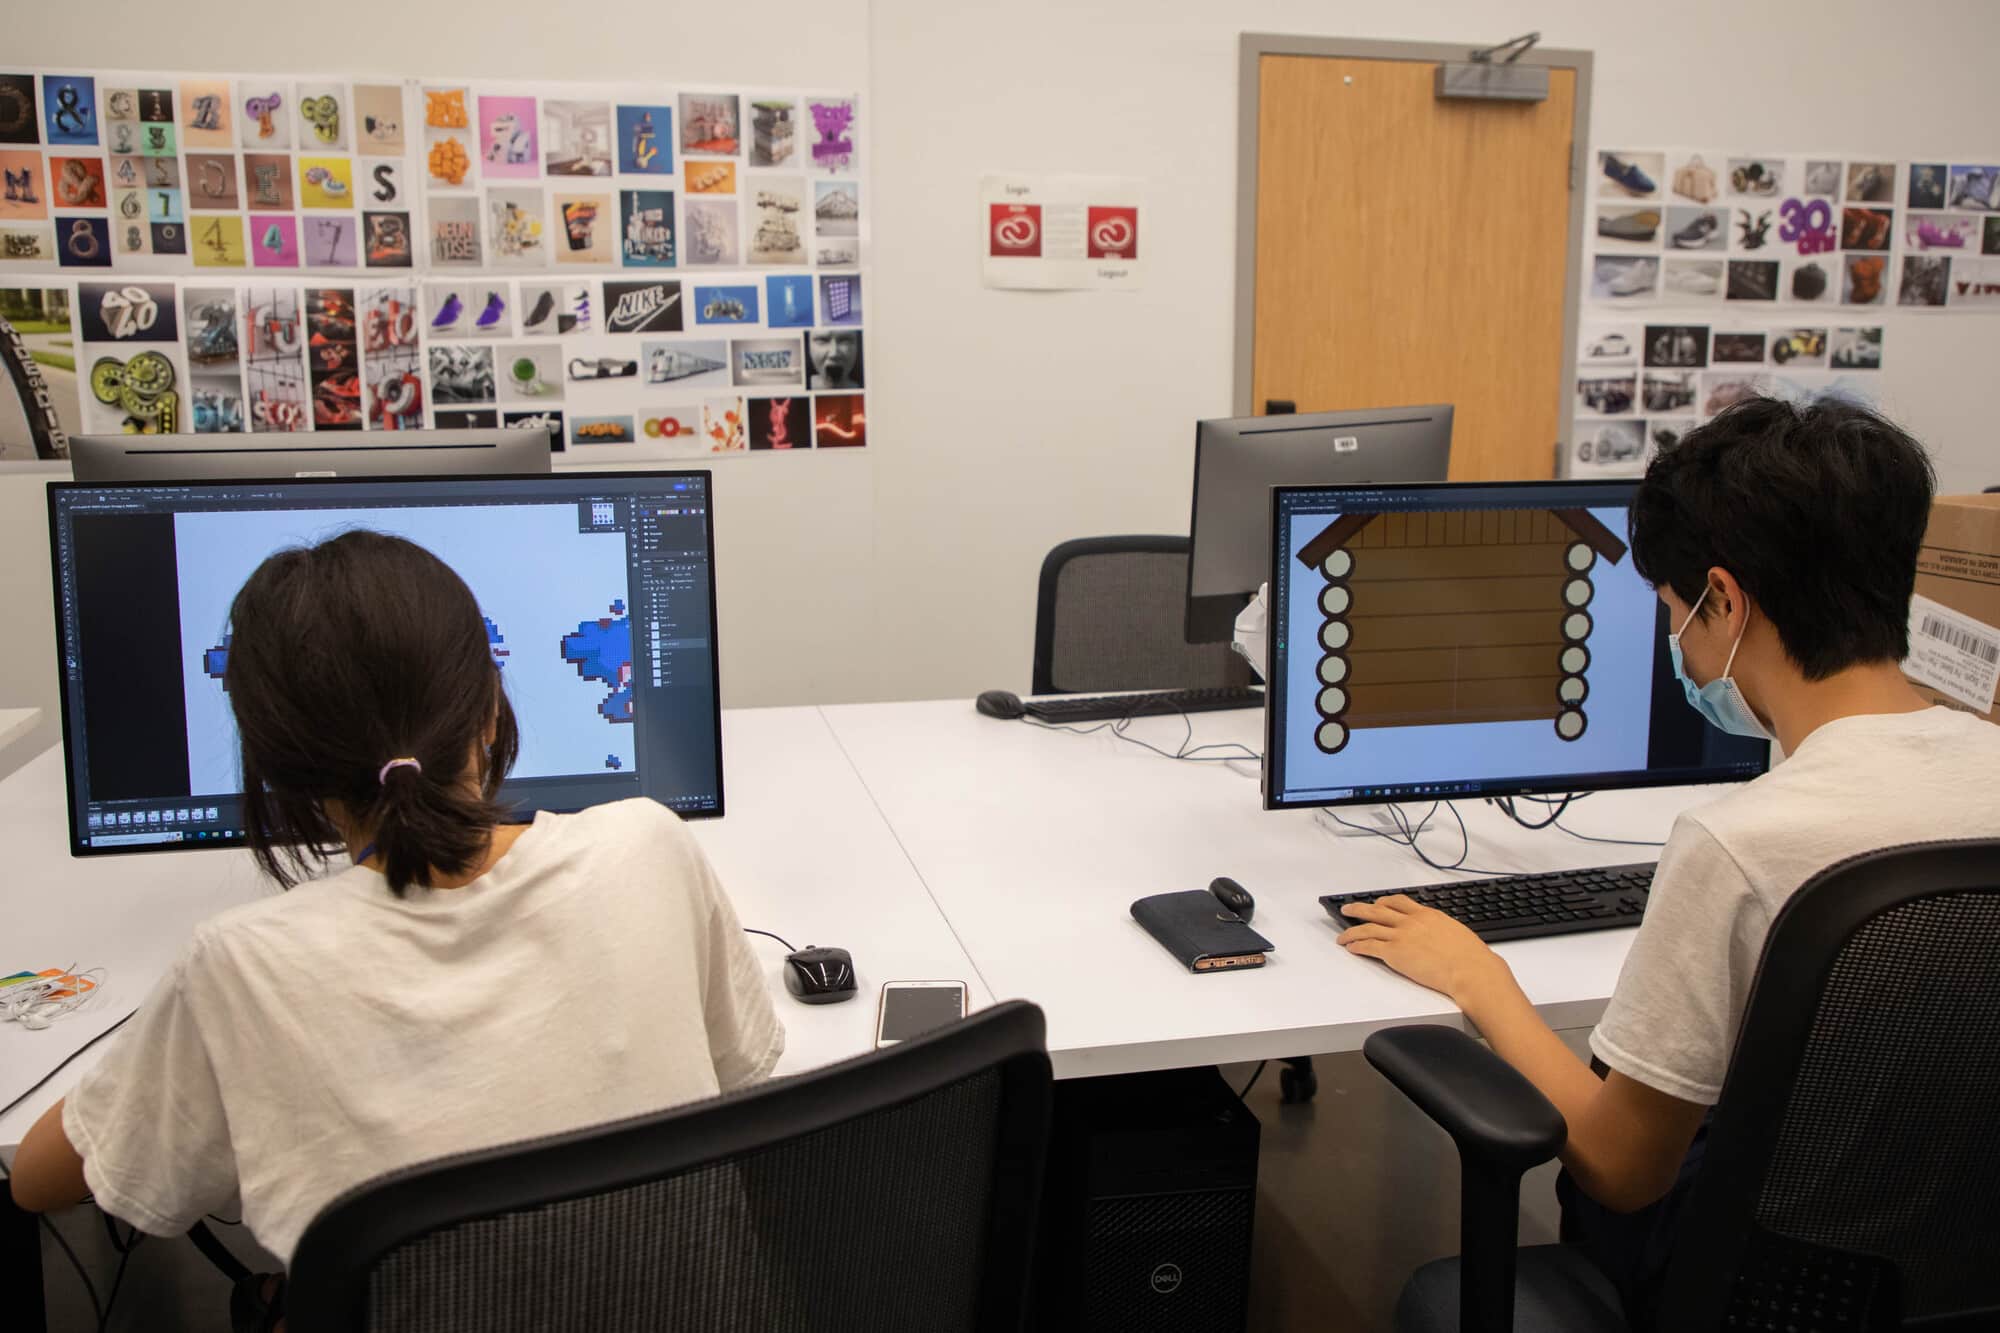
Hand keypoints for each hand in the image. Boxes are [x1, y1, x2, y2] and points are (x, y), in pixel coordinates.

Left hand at [1336, 895, 1509, 1003]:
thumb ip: (1442, 930)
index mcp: (1427, 914)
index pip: (1399, 902)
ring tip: (1342, 935)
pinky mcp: (1394, 953)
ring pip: (1368, 927)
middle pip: (1377, 910)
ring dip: (1352, 930)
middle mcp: (1411, 921)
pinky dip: (1357, 945)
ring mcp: (1401, 936)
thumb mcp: (1456, 933)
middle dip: (1359, 909)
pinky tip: (1351, 948)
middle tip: (1348, 909)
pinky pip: (1369, 946)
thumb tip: (1442, 936)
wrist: (1470, 969)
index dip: (1384, 903)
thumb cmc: (1471, 957)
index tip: (1377, 904)